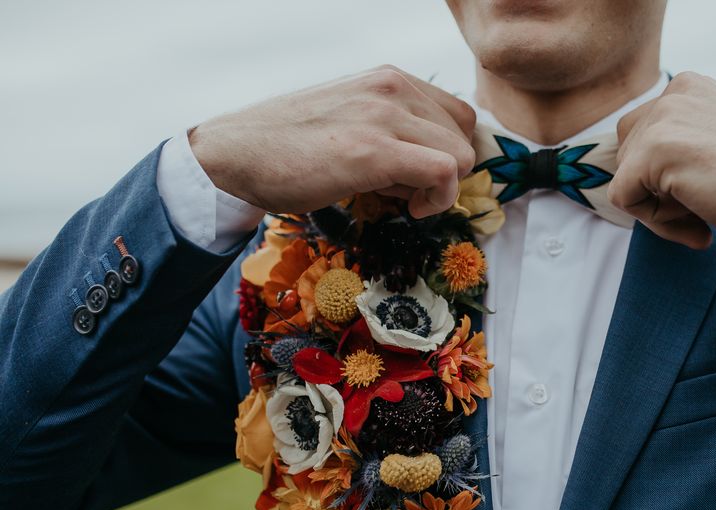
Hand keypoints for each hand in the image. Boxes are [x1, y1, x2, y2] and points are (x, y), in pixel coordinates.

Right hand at [188, 65, 476, 217]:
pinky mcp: (375, 150)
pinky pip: (446, 172)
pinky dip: (439, 199)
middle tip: (407, 190)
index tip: (421, 177)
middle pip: (465, 135)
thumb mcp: (352, 123)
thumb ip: (394, 132)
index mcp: (388, 78)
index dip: (449, 152)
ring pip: (461, 154)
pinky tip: (409, 209)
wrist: (234, 154)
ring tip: (399, 197)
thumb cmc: (290, 149)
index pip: (458, 114)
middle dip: (446, 171)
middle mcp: (392, 86)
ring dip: (441, 188)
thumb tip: (437, 170)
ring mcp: (384, 115)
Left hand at [608, 72, 715, 248]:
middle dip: (657, 192)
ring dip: (659, 209)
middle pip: (627, 156)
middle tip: (701, 210)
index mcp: (690, 88)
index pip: (643, 137)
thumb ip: (685, 143)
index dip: (665, 178)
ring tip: (703, 215)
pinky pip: (624, 199)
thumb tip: (638, 176)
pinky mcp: (655, 151)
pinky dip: (656, 224)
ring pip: (625, 179)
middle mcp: (674, 93)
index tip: (704, 194)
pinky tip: (698, 225)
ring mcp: (663, 119)